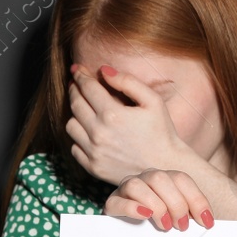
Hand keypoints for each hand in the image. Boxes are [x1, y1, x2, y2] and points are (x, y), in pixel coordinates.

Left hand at [65, 64, 189, 186]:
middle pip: (75, 104)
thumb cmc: (162, 132)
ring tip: (85, 109)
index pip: (87, 87)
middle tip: (77, 84)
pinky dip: (78, 138)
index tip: (78, 69)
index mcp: (112, 114)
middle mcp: (99, 134)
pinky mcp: (93, 167)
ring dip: (75, 114)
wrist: (165, 167)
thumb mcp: (153, 101)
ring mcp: (94, 152)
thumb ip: (128, 82)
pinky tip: (89, 132)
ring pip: (70, 126)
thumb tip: (103, 70)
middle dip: (75, 90)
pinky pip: (74, 148)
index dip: (81, 75)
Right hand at [102, 167, 215, 231]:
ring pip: (138, 185)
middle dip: (176, 204)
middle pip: (160, 179)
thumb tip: (208, 223)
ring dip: (156, 206)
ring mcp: (126, 189)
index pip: (181, 179)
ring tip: (165, 225)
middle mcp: (145, 179)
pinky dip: (133, 208)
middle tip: (182, 226)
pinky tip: (145, 217)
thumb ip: (190, 217)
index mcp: (163, 180)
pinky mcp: (112, 204)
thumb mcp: (177, 220)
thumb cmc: (157, 227)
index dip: (197, 199)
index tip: (207, 222)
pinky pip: (120, 200)